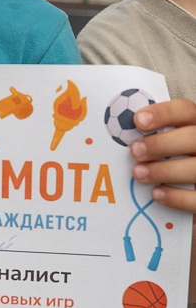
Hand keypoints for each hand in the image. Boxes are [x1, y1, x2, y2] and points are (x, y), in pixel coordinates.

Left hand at [131, 99, 195, 213]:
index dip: (163, 113)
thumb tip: (119, 128)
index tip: (138, 120)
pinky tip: (156, 193)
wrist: (192, 189)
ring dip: (163, 171)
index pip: (185, 110)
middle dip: (160, 144)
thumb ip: (153, 133)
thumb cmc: (171, 158)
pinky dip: (175, 196)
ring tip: (138, 173)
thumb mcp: (168, 140)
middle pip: (192, 137)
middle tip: (135, 151)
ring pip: (195, 169)